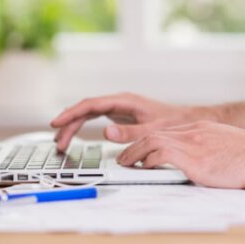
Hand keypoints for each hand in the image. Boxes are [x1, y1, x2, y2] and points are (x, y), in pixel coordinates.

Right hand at [50, 93, 214, 150]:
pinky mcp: (120, 116)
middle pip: (85, 110)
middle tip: (57, 142)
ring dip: (73, 127)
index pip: (90, 105)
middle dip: (69, 124)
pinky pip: (95, 119)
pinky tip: (74, 136)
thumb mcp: (153, 130)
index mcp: (124, 101)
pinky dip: (83, 127)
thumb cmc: (173, 123)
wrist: (188, 120)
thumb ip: (130, 132)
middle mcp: (119, 102)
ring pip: (88, 115)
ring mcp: (119, 108)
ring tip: (60, 143)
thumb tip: (106, 132)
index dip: (71, 113)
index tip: (57, 123)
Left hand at [117, 121, 244, 187]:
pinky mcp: (195, 159)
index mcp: (201, 129)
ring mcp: (194, 144)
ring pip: (153, 141)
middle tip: (123, 157)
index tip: (139, 150)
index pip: (166, 131)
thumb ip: (209, 150)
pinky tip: (144, 168)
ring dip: (134, 153)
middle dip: (134, 145)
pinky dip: (149, 160)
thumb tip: (201, 164)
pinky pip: (162, 154)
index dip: (148, 141)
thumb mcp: (226, 146)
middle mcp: (194, 132)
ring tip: (125, 163)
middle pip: (155, 133)